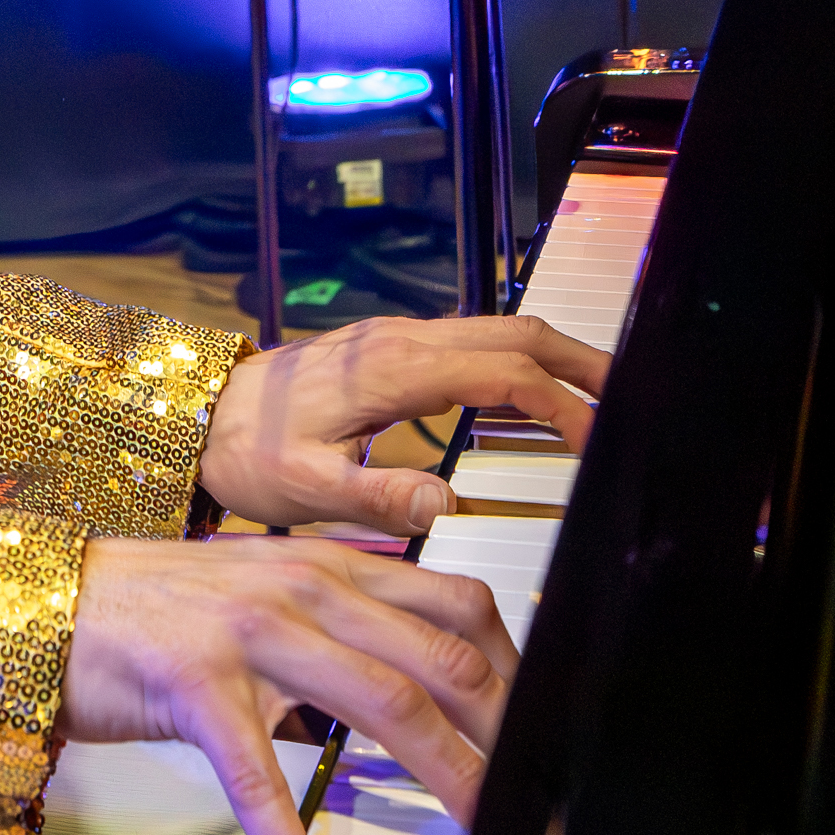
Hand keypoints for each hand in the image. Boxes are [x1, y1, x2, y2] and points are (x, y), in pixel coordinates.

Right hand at [59, 535, 517, 834]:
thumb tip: (405, 673)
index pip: (455, 605)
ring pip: (381, 700)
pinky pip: (254, 772)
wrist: (51, 597)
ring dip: (441, 772)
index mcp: (329, 566)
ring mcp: (252, 629)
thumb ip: (336, 619)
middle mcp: (305, 586)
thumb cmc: (156, 606)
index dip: (511, 669)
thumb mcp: (262, 590)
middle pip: (439, 657)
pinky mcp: (196, 682)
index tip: (536, 725)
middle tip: (527, 789)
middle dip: (499, 730)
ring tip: (475, 828)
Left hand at [197, 315, 609, 534]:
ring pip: (498, 330)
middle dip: (580, 361)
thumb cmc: (245, 451)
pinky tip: (534, 394)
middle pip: (516, 333)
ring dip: (555, 356)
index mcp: (393, 369)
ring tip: (602, 395)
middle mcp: (403, 341)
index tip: (595, 441)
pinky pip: (474, 342)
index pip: (502, 373)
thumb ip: (376, 496)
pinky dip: (520, 361)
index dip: (558, 402)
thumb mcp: (303, 488)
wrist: (200, 416)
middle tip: (633, 396)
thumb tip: (446, 504)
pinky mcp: (391, 351)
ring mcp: (398, 339)